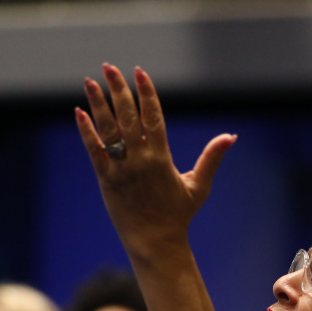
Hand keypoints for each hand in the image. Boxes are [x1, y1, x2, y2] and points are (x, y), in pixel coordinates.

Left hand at [75, 64, 235, 259]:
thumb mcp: (198, 186)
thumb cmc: (178, 215)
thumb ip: (212, 158)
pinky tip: (79, 112)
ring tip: (90, 81)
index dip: (146, 93)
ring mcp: (121, 169)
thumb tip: (231, 136)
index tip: (139, 72)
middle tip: (110, 67)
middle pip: (128, 117)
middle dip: (119, 90)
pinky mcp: (106, 179)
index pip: (153, 117)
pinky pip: (94, 151)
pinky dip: (86, 131)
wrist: (155, 243)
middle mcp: (140, 160)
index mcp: (161, 158)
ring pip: (108, 130)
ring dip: (98, 104)